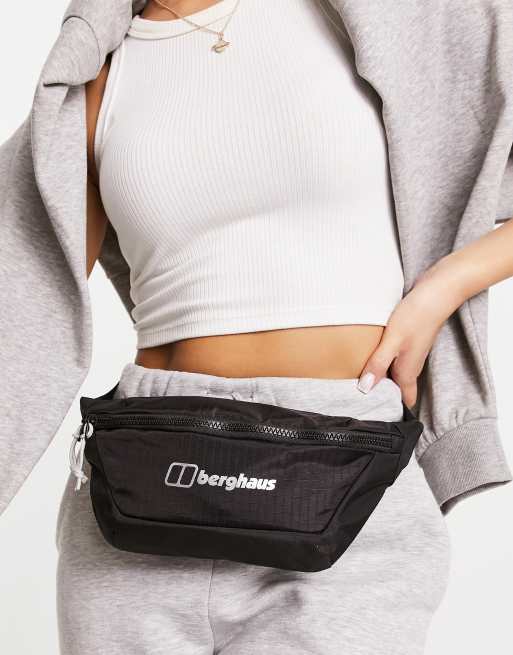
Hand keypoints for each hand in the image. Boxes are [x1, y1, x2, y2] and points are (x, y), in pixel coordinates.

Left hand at [356, 261, 464, 406]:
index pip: (403, 401)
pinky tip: (365, 357)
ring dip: (377, 377)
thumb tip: (364, 389)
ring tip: (353, 382)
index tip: (371, 416)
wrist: (436, 291)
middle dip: (379, 396)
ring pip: (392, 373)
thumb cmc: (417, 315)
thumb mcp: (392, 342)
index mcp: (408, 372)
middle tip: (354, 401)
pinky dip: (379, 361)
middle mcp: (409, 365)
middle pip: (395, 389)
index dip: (390, 411)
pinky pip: (391, 358)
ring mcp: (409, 353)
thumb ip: (378, 365)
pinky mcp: (406, 340)